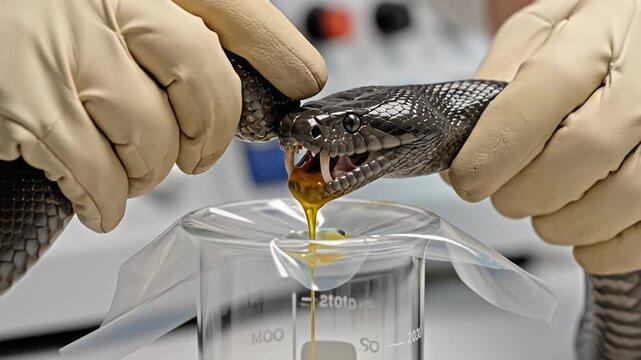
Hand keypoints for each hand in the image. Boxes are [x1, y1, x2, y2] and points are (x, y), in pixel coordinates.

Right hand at [0, 0, 325, 232]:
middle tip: (198, 152)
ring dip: (147, 170)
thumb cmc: (39, 23)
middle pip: (206, 81)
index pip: (235, 8)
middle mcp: (105, 1)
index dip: (279, 51)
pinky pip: (99, 175)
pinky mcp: (26, 106)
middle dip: (210, 134)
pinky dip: (106, 200)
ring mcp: (65, 51)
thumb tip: (250, 79)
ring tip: (129, 167)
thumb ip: (173, 33)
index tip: (301, 80)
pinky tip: (100, 197)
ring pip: (153, 138)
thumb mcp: (111, 7)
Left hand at [448, 0, 640, 274]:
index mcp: (601, 35)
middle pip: (575, 158)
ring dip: (560, 222)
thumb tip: (464, 137)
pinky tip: (583, 228)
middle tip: (505, 193)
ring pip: (614, 203)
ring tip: (544, 206)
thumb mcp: (546, 26)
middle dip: (522, 192)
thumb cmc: (603, 33)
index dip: (492, 152)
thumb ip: (502, 73)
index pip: (536, 101)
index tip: (466, 177)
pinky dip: (602, 247)